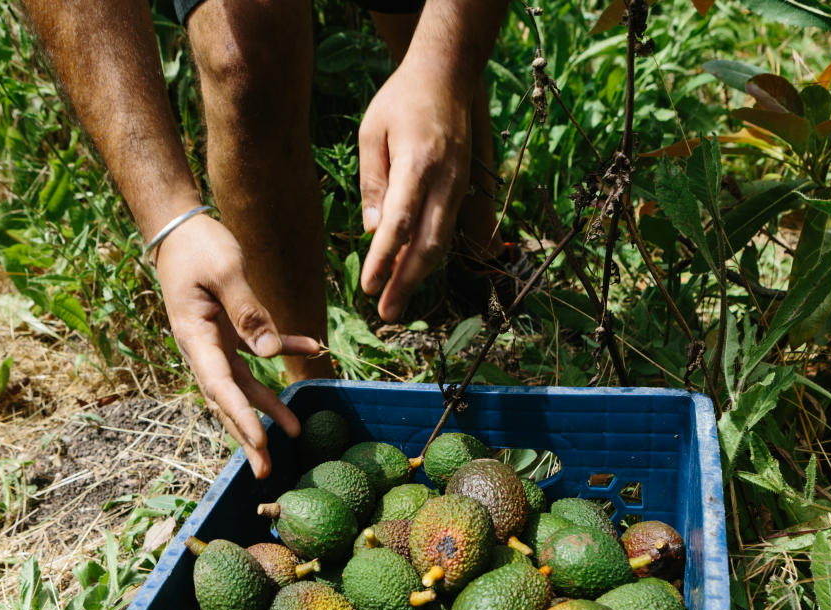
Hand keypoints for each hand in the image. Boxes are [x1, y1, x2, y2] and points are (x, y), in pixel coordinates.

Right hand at [156, 213, 320, 478]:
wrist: (178, 227)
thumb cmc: (199, 246)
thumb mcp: (226, 272)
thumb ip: (249, 311)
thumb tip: (272, 352)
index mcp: (196, 338)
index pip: (220, 387)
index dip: (241, 418)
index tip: (262, 442)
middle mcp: (202, 348)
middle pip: (227, 400)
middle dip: (247, 435)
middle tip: (265, 470)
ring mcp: (214, 341)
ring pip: (243, 383)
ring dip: (267, 407)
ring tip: (296, 431)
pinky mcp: (227, 328)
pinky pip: (255, 350)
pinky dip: (283, 351)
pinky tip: (311, 349)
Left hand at [358, 57, 471, 320]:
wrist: (447, 77)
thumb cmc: (400, 102)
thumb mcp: (370, 134)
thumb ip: (372, 183)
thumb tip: (373, 231)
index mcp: (419, 165)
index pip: (400, 223)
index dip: (384, 259)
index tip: (369, 287)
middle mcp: (445, 181)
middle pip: (428, 244)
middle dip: (406, 282)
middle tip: (386, 312)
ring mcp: (459, 186)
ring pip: (440, 242)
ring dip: (418, 275)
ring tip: (395, 301)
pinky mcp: (462, 189)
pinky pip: (444, 229)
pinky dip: (427, 254)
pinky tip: (408, 272)